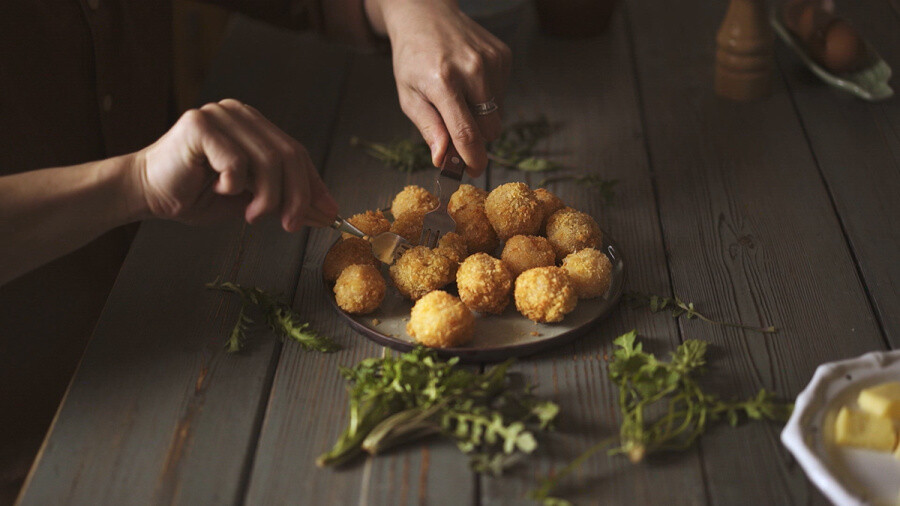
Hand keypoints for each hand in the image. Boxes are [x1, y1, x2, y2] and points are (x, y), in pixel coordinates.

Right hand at [134, 99, 337, 230]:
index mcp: (252, 125)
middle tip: (291, 225)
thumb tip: (323, 213)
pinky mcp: (200, 124)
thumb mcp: (249, 201)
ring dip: (267, 197)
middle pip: (287, 154)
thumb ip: (284, 201)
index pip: (296, 152)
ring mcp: (219, 114)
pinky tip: (219, 190)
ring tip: (253, 216)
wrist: (145, 194)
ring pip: (267, 159)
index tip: (328, 213)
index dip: (314, 183)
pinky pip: (236, 160)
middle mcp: (239, 113)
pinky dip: (234, 183)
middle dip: (296, 195)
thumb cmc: (194, 196)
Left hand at [367, 0, 511, 174]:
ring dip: (481, 115)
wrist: (426, 15)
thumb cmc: (413, 58)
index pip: (466, 132)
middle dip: (476, 137)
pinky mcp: (504, 55)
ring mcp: (492, 60)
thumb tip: (442, 159)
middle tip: (457, 129)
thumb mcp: (408, 96)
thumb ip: (428, 128)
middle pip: (490, 129)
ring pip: (499, 113)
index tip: (473, 171)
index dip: (472, 159)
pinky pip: (503, 95)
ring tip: (460, 95)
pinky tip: (470, 80)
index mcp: (443, 82)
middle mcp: (472, 69)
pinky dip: (488, 96)